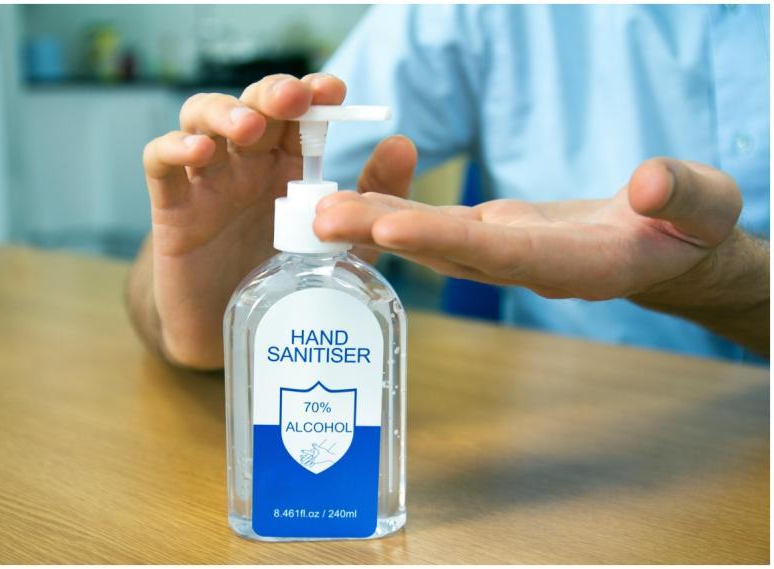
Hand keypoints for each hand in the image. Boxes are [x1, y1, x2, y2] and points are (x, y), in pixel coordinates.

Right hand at [138, 74, 415, 367]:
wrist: (230, 330)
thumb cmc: (282, 280)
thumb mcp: (341, 242)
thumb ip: (371, 199)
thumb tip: (404, 143)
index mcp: (285, 166)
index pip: (296, 115)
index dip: (311, 94)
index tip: (332, 90)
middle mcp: (245, 164)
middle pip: (252, 106)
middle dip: (272, 94)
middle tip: (293, 99)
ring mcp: (206, 182)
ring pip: (201, 121)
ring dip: (223, 113)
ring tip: (247, 127)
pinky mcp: (172, 208)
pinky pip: (160, 164)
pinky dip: (173, 148)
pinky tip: (197, 152)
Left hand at [315, 157, 760, 313]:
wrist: (666, 248)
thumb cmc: (690, 227)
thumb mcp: (704, 207)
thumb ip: (684, 198)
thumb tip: (652, 184)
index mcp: (573, 262)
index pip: (500, 253)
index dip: (444, 240)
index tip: (388, 228)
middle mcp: (524, 265)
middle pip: (446, 251)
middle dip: (383, 234)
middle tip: (320, 216)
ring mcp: (504, 254)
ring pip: (432, 241)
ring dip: (375, 224)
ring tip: (319, 207)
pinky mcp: (493, 238)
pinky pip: (438, 228)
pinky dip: (397, 213)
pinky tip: (356, 200)